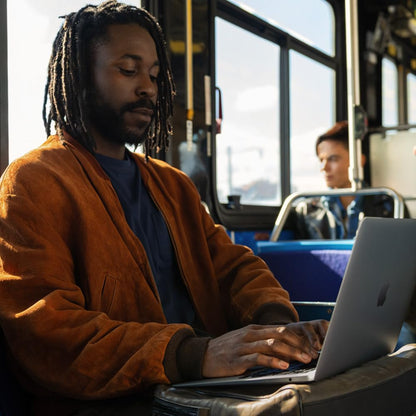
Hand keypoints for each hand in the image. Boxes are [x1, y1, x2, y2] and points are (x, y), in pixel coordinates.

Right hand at [202, 320, 327, 377]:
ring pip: (272, 345)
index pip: (281, 330)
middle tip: (312, 353)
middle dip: (299, 344)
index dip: (298, 338)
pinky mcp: (238, 359)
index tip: (311, 347)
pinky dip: (273, 361)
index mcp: (254, 329)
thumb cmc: (227, 349)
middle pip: (280, 335)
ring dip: (291, 352)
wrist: (203, 355)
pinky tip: (283, 366)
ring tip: (303, 359)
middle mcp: (251, 334)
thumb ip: (263, 342)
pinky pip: (259, 358)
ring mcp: (244, 345)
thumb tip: (286, 350)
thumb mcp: (245, 340)